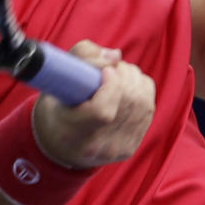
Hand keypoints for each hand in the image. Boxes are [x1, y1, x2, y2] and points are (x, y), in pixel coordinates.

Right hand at [32, 40, 155, 169]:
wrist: (60, 144)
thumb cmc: (57, 106)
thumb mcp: (55, 79)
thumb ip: (82, 56)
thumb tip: (116, 56)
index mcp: (72, 133)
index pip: (103, 112)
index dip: (112, 86)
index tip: (105, 71)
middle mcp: (98, 146)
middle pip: (129, 102)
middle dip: (124, 74)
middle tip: (110, 67)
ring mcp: (118, 149)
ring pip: (143, 103)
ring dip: (134, 79)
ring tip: (118, 74)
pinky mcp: (131, 146)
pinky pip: (149, 108)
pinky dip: (142, 89)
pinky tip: (127, 86)